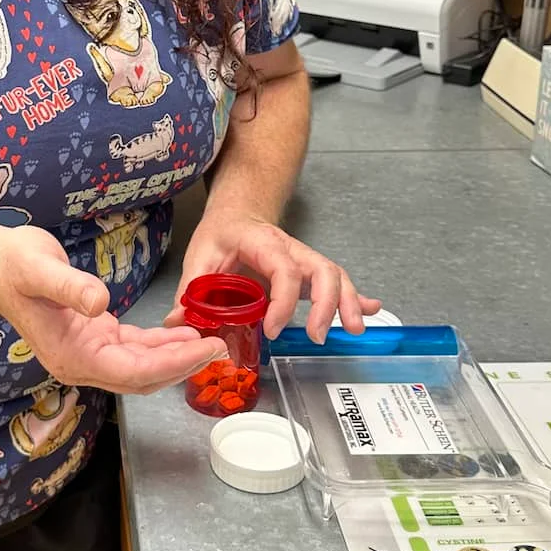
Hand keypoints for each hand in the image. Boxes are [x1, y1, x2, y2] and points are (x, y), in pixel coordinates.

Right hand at [0, 224, 226, 394]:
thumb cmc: (13, 265)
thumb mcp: (39, 270)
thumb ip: (70, 288)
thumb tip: (99, 304)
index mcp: (71, 357)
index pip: (133, 371)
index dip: (172, 364)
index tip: (204, 349)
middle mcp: (82, 363)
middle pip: (142, 376)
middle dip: (182, 365)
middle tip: (220, 348)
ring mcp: (88, 353)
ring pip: (142, 366)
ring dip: (175, 357)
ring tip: (210, 342)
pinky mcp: (94, 336)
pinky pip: (134, 348)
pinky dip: (160, 344)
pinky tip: (183, 333)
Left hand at [164, 213, 380, 342]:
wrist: (237, 215)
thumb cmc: (220, 235)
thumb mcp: (199, 257)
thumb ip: (190, 291)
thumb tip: (177, 323)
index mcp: (262, 242)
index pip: (282, 268)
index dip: (282, 300)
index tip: (271, 329)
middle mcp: (290, 249)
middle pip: (322, 269)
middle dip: (328, 303)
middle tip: (319, 335)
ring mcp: (304, 260)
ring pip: (335, 276)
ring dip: (348, 302)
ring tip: (353, 329)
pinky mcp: (310, 272)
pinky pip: (338, 282)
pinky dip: (358, 297)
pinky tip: (372, 312)